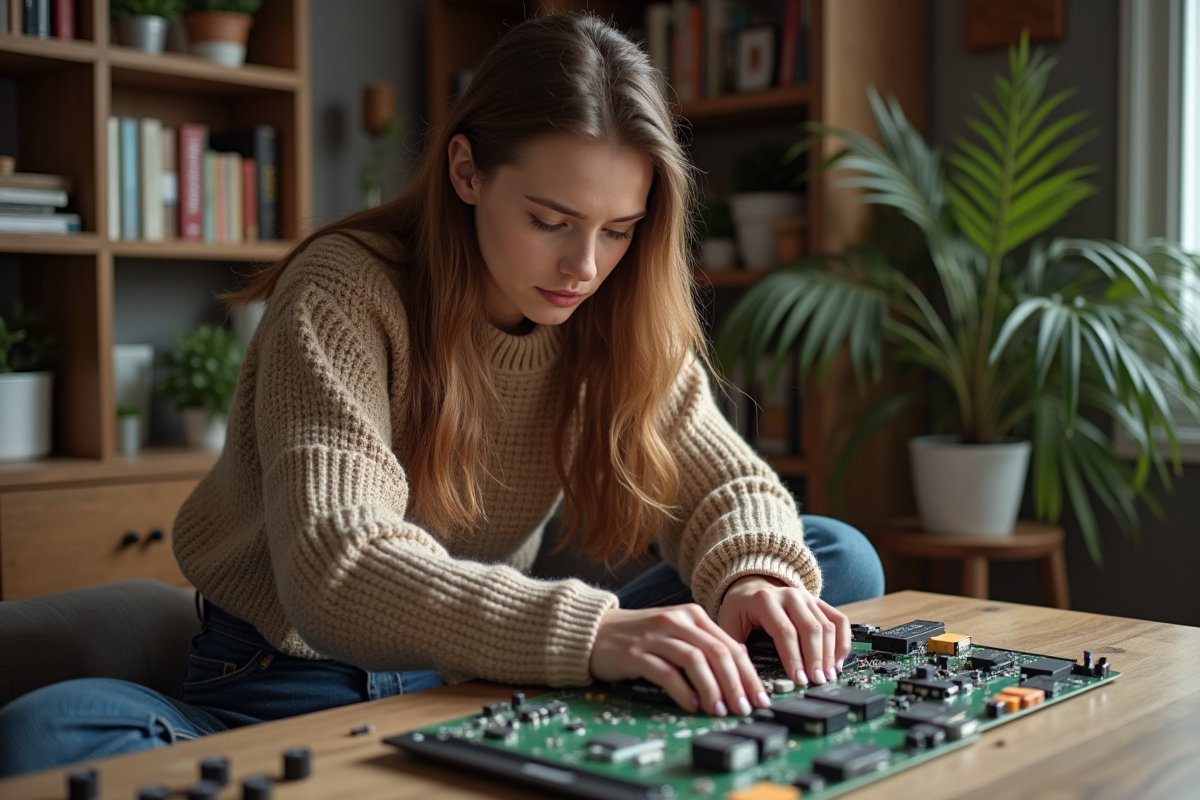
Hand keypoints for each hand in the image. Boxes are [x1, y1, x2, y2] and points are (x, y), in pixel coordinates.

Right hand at [589, 605, 771, 716]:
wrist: (594, 631)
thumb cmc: (639, 636)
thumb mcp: (676, 634)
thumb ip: (704, 647)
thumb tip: (738, 675)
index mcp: (692, 616)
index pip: (730, 645)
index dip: (749, 674)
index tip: (760, 698)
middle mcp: (676, 621)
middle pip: (717, 652)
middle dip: (735, 684)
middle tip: (744, 708)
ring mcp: (656, 636)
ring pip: (695, 660)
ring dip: (712, 689)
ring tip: (719, 710)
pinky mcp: (635, 653)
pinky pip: (665, 672)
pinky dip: (682, 691)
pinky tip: (691, 706)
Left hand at [717, 575, 850, 686]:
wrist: (749, 588)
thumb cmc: (739, 611)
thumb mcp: (729, 625)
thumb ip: (736, 648)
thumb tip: (747, 677)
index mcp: (764, 601)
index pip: (784, 631)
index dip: (793, 658)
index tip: (799, 680)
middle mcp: (789, 595)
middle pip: (810, 629)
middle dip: (815, 659)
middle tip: (817, 681)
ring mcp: (807, 597)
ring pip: (827, 626)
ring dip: (830, 654)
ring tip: (827, 676)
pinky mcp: (819, 602)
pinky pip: (839, 620)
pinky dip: (842, 642)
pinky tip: (837, 661)